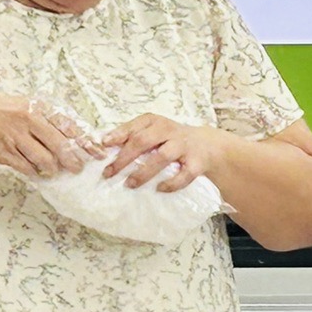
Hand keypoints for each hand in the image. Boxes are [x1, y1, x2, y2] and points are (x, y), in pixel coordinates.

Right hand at [0, 91, 93, 178]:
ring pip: (45, 159)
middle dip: (73, 160)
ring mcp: (16, 136)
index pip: (69, 126)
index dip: (86, 142)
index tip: (98, 154)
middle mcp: (29, 120)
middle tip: (78, 168)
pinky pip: (26, 167)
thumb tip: (76, 138)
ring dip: (53, 168)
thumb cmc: (0, 110)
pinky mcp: (4, 152)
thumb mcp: (26, 106)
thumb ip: (48, 120)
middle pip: (60, 145)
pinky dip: (34, 172)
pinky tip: (36, 172)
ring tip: (54, 170)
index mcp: (38, 107)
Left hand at [102, 114, 226, 191]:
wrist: (207, 145)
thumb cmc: (171, 139)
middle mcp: (170, 131)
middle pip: (144, 141)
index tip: (104, 144)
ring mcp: (184, 147)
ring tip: (129, 184)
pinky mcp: (197, 163)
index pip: (134, 126)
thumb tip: (105, 145)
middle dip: (125, 157)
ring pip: (162, 157)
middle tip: (110, 172)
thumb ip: (133, 136)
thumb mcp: (154, 132)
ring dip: (144, 172)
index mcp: (156, 122)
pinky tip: (159, 189)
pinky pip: (184, 175)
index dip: (118, 134)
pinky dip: (171, 183)